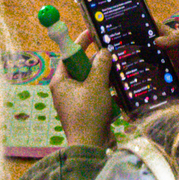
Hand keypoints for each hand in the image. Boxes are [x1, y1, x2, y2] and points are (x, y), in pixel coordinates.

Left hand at [48, 29, 117, 149]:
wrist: (90, 146)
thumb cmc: (88, 114)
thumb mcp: (96, 85)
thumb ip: (101, 65)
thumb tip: (104, 52)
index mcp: (60, 81)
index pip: (68, 55)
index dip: (80, 43)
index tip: (91, 32)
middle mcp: (65, 90)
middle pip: (82, 68)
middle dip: (97, 63)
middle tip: (111, 55)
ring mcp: (76, 102)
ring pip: (92, 82)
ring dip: (105, 80)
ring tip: (117, 76)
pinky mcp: (86, 112)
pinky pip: (98, 96)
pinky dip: (107, 95)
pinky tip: (118, 97)